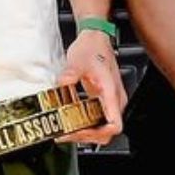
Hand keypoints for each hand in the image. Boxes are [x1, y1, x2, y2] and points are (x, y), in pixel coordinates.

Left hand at [56, 29, 125, 145]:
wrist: (96, 37)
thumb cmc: (93, 48)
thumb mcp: (77, 61)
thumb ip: (68, 76)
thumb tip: (59, 88)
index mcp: (112, 93)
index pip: (114, 125)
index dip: (97, 133)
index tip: (80, 131)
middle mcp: (115, 100)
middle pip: (106, 132)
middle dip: (86, 136)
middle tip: (67, 134)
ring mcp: (110, 101)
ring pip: (102, 128)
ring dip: (85, 133)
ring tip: (66, 131)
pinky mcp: (104, 101)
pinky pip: (98, 120)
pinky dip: (85, 125)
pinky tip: (71, 123)